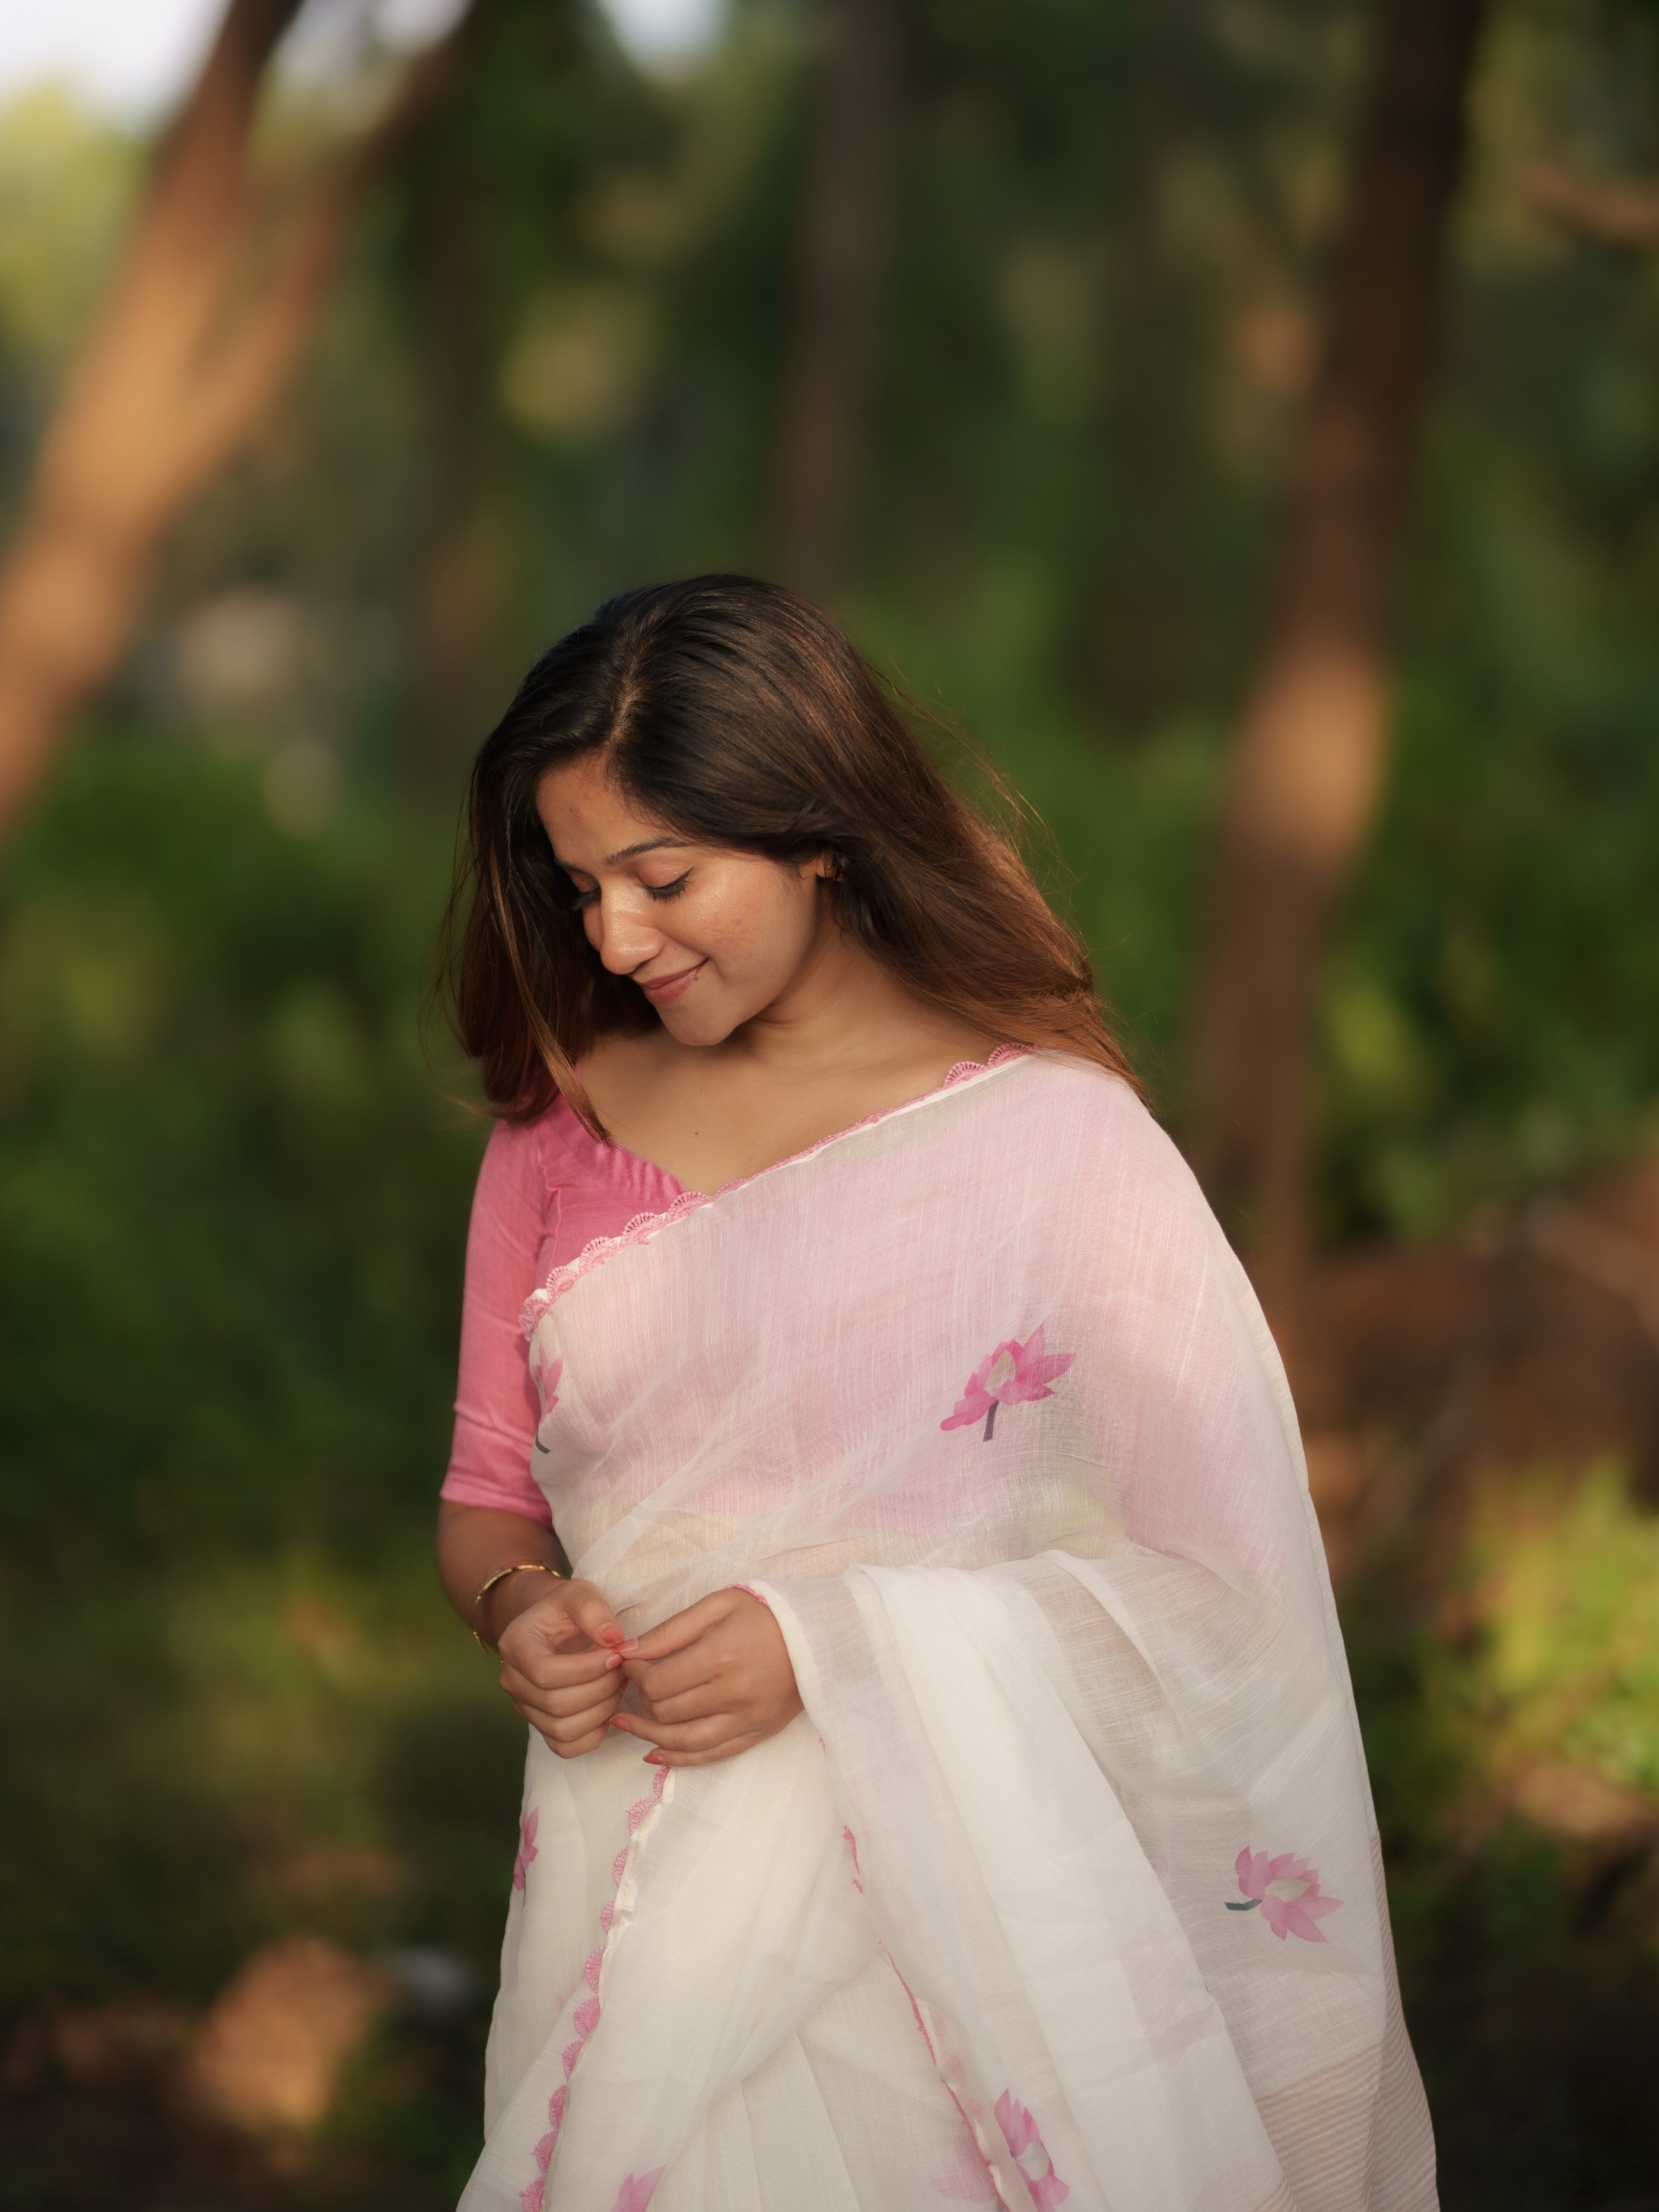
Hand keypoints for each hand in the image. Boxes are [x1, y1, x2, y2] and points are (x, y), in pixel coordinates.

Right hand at [496, 1577, 638, 1758]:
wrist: (555, 1628)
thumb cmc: (567, 1610)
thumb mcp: (579, 1593)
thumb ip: (593, 1609)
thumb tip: (614, 1639)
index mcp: (515, 1646)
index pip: (545, 1673)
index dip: (586, 1670)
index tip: (616, 1655)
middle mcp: (512, 1682)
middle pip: (556, 1704)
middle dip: (600, 1689)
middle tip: (624, 1670)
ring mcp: (525, 1708)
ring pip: (561, 1729)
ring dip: (600, 1711)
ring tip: (618, 1686)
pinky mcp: (541, 1727)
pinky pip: (565, 1747)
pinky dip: (593, 1735)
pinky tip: (608, 1708)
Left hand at [613, 1588, 801, 1767]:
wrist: (819, 1635)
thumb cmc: (766, 1614)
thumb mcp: (718, 1605)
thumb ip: (671, 1630)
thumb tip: (627, 1651)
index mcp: (720, 1657)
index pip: (659, 1681)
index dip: (636, 1674)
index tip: (632, 1662)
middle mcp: (733, 1694)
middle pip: (668, 1711)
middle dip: (643, 1698)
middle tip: (636, 1684)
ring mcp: (747, 1719)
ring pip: (685, 1741)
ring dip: (649, 1736)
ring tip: (626, 1725)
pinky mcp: (758, 1733)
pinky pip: (712, 1755)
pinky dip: (680, 1760)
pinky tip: (655, 1754)